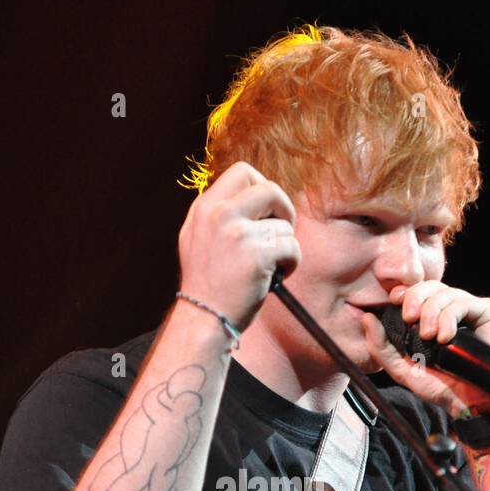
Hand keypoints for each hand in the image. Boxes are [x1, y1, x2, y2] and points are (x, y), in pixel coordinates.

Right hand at [177, 161, 300, 330]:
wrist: (203, 319)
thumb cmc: (207, 284)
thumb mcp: (198, 238)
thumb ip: (219, 214)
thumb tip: (255, 196)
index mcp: (204, 207)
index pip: (242, 172)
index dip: (262, 187)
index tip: (266, 211)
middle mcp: (218, 214)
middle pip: (269, 188)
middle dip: (284, 209)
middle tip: (280, 231)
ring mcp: (237, 233)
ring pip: (284, 225)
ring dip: (285, 246)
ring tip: (272, 266)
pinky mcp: (256, 254)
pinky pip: (291, 247)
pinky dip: (291, 263)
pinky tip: (277, 276)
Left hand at [361, 279, 489, 417]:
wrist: (472, 404)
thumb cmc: (441, 387)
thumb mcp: (402, 369)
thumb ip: (381, 346)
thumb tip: (367, 317)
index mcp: (432, 318)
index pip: (416, 292)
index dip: (404, 292)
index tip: (394, 302)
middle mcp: (451, 310)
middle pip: (429, 286)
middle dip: (415, 298)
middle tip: (409, 319)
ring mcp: (470, 309)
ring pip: (445, 292)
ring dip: (431, 312)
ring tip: (429, 337)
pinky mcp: (488, 311)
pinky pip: (464, 303)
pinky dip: (450, 317)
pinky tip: (445, 337)